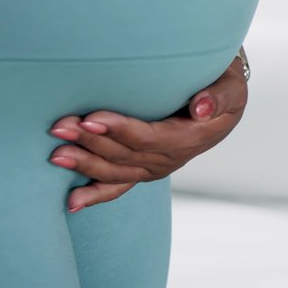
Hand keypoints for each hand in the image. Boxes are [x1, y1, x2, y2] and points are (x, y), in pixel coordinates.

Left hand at [45, 53, 249, 211]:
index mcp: (191, 139)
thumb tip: (202, 108)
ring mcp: (155, 167)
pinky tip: (70, 202)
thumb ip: (220, 96)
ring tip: (56, 155)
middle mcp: (171, 159)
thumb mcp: (231, 85)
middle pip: (125, 155)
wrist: (221, 99)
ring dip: (84, 165)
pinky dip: (95, 195)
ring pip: (116, 172)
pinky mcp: (144, 169)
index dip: (119, 131)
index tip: (90, 119)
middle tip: (60, 128)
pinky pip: (119, 186)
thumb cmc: (223, 85)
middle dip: (90, 144)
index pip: (149, 138)